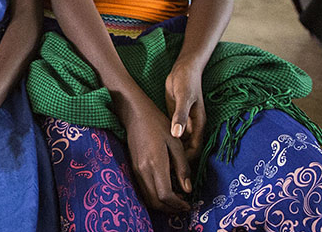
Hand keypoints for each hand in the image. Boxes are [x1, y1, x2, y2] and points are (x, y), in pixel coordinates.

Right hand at [120, 93, 191, 212]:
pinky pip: (143, 189)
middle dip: (170, 209)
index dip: (178, 205)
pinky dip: (155, 196)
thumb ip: (182, 167)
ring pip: (148, 197)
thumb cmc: (158, 124)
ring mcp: (136, 169)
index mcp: (156, 164)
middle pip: (155, 201)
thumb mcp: (176, 143)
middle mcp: (143, 170)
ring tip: (176, 201)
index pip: (165, 195)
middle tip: (183, 207)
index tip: (188, 205)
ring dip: (162, 204)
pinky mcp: (133, 167)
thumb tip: (188, 189)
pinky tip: (165, 190)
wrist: (134, 113)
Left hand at [165, 60, 206, 161]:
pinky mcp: (174, 119)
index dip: (186, 162)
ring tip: (155, 162)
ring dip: (170, 153)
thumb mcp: (183, 98)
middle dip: (177, 162)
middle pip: (186, 151)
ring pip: (178, 144)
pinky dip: (165, 142)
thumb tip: (178, 135)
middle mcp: (192, 127)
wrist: (183, 69)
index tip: (172, 169)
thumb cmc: (186, 82)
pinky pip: (171, 135)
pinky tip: (152, 146)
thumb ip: (180, 116)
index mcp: (198, 125)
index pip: (194, 150)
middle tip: (161, 170)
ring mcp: (183, 123)